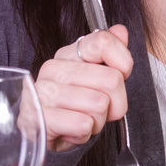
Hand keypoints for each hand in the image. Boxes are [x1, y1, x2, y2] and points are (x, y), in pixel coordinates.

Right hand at [35, 25, 131, 151]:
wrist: (42, 135)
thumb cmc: (72, 108)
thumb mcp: (94, 79)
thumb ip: (108, 54)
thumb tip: (120, 31)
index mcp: (69, 54)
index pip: (103, 41)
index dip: (123, 63)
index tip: (120, 76)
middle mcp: (54, 68)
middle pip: (111, 79)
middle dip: (115, 103)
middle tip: (99, 109)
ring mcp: (44, 91)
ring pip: (99, 104)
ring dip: (97, 121)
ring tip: (82, 119)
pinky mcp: (41, 117)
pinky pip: (83, 124)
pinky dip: (84, 134)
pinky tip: (71, 130)